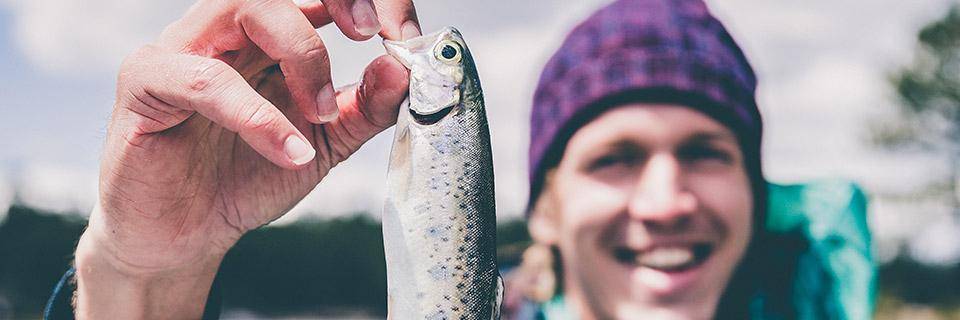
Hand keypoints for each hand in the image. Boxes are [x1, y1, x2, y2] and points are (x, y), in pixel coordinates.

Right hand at [73, 0, 417, 317]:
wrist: (185, 236)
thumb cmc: (246, 177)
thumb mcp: (325, 143)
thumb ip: (365, 108)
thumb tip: (403, 70)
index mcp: (269, 35)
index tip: (400, 34)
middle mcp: (226, 29)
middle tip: (372, 35)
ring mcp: (183, 48)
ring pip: (245, 7)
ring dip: (301, 54)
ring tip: (322, 114)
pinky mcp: (146, 83)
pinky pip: (203, 79)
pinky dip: (256, 114)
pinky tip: (290, 151)